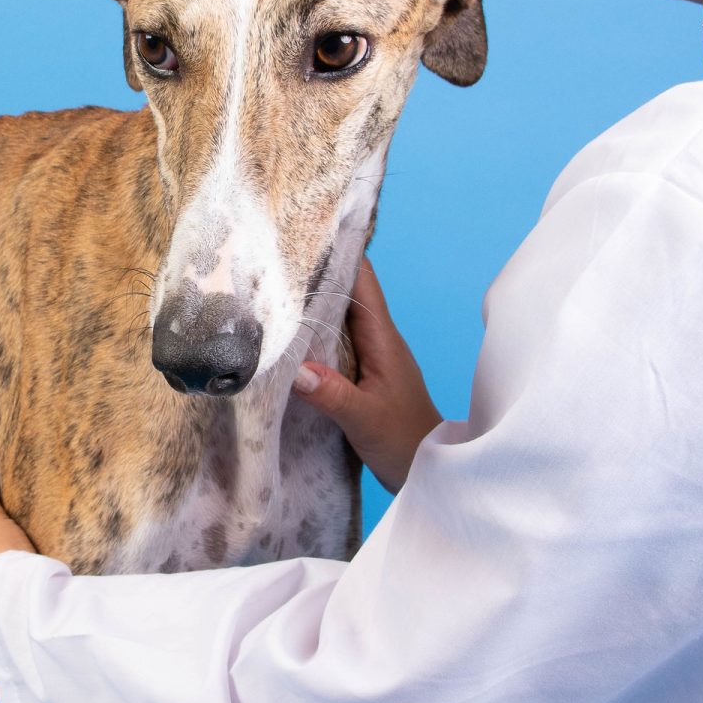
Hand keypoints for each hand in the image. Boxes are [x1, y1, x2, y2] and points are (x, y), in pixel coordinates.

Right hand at [293, 257, 440, 493]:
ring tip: (272, 286)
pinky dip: (313, 333)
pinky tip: (288, 336)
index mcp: (383, 338)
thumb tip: (294, 369)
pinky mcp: (362, 374)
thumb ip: (332, 394)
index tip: (306, 231)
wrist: (430, 471)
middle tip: (275, 254)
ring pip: (339, 317)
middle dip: (316, 271)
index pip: (362, 280)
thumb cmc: (405, 443)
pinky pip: (335, 342)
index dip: (338, 252)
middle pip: (347, 292)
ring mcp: (371, 356)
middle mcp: (378, 339)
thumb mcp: (365, 420)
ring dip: (312, 303)